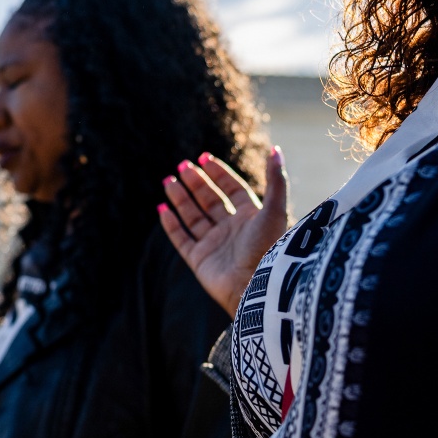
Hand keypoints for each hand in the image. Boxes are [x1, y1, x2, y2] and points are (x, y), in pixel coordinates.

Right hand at [158, 149, 288, 317]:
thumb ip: (275, 181)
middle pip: (210, 200)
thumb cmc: (268, 248)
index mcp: (250, 217)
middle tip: (182, 166)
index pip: (232, 189)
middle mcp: (232, 230)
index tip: (203, 158)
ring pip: (193, 217)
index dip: (219, 174)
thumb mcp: (274, 210)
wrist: (255, 287)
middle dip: (196, 183)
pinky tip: (162, 209)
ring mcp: (214, 245)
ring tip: (167, 181)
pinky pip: (181, 239)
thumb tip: (275, 150)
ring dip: (180, 199)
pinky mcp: (199, 261)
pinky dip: (171, 225)